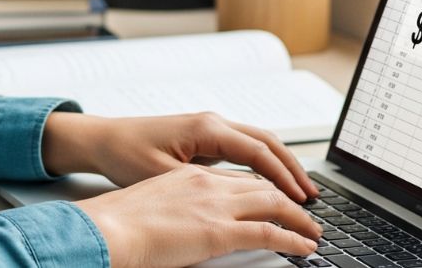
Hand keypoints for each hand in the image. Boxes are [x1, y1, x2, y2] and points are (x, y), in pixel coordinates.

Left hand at [41, 111, 319, 202]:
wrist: (103, 138)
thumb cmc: (127, 154)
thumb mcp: (166, 177)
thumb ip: (204, 186)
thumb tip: (238, 199)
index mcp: (207, 128)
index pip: (259, 151)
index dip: (284, 176)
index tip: (301, 199)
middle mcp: (212, 122)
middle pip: (266, 142)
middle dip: (292, 168)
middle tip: (312, 196)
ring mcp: (209, 126)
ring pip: (257, 141)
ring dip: (280, 163)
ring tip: (299, 190)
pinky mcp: (203, 135)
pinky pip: (244, 146)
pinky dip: (263, 162)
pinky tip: (270, 181)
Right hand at [73, 163, 320, 267]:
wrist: (108, 227)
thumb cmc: (120, 220)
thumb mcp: (152, 200)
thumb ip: (177, 203)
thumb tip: (185, 219)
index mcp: (190, 174)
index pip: (237, 176)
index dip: (263, 187)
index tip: (276, 197)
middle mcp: (207, 182)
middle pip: (261, 184)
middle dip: (289, 197)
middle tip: (306, 211)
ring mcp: (215, 204)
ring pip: (272, 202)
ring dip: (298, 217)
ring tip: (313, 230)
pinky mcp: (218, 230)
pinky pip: (269, 231)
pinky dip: (293, 238)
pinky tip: (305, 247)